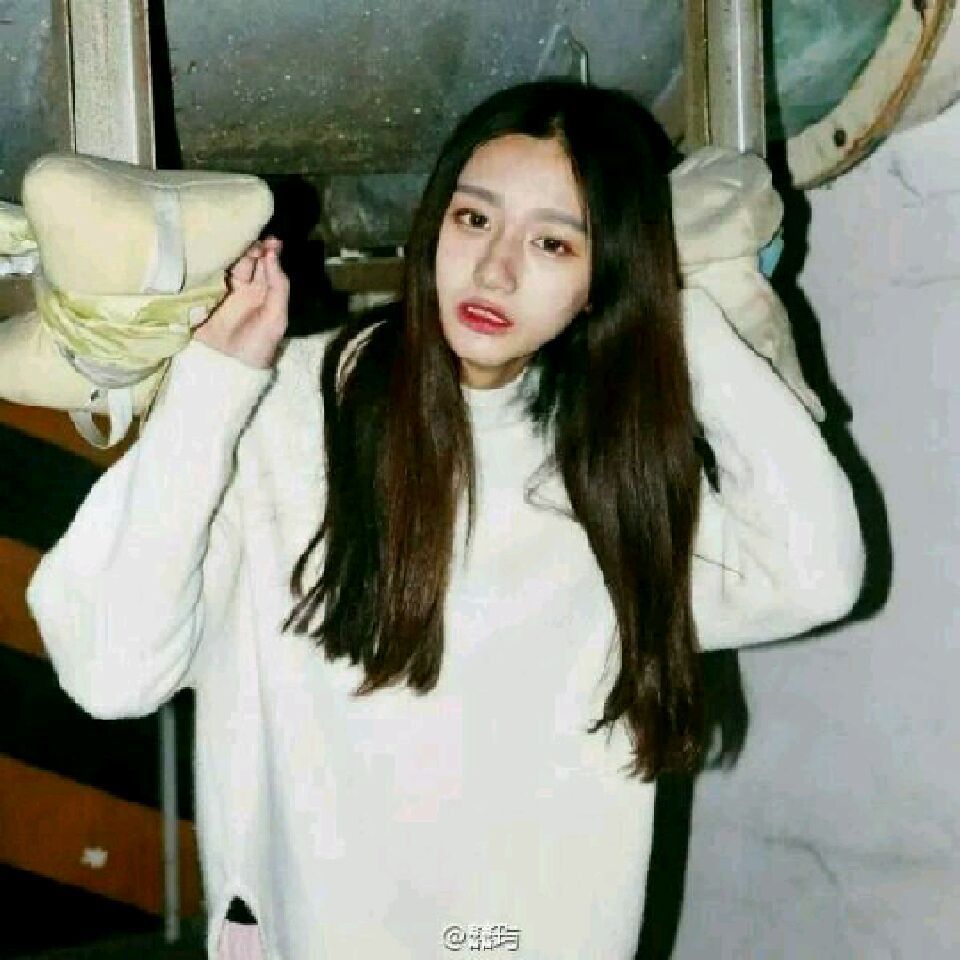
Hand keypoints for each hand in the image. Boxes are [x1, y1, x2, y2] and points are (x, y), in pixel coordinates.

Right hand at [194, 236, 288, 368]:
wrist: (229, 367)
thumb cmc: (258, 345)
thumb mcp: (276, 317)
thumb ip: (279, 286)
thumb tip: (273, 254)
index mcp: (262, 289)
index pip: (265, 262)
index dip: (269, 249)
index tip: (271, 241)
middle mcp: (242, 285)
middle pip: (244, 258)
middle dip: (249, 247)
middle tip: (252, 243)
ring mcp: (220, 288)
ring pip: (224, 262)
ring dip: (228, 252)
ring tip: (233, 245)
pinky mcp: (201, 294)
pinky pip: (202, 273)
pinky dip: (205, 262)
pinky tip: (207, 253)